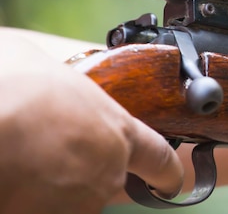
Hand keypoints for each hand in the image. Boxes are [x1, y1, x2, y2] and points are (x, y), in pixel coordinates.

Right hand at [0, 31, 183, 213]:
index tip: (171, 180)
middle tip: (56, 148)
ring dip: (56, 182)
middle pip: (109, 176)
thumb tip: (51, 78)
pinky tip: (16, 176)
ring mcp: (79, 201)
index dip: (168, 171)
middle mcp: (108, 170)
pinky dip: (34, 198)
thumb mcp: (49, 68)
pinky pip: (46, 207)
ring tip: (28, 156)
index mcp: (119, 131)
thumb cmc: (17, 89)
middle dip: (87, 167)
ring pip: (74, 195)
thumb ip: (67, 84)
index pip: (159, 158)